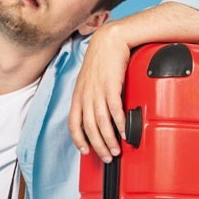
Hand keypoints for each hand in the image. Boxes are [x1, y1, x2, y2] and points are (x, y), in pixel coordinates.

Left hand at [69, 22, 130, 161]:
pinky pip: (114, 110)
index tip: (86, 151)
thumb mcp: (89, 81)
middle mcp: (85, 96)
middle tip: (107, 157)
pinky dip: (120, 124)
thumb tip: (96, 114)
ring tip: (117, 150)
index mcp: (78, 96)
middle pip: (89, 128)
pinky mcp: (111, 87)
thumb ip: (90, 97)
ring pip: (101, 123)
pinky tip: (125, 132)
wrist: (109, 41)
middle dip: (98, 146)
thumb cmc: (101, 60)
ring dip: (109, 139)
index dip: (78, 139)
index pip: (73, 123)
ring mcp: (97, 92)